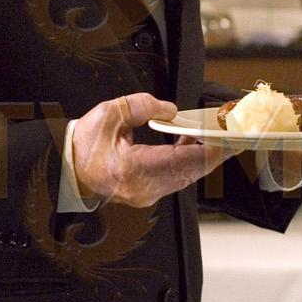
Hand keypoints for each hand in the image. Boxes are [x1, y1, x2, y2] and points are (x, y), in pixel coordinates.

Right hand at [71, 93, 242, 207]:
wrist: (67, 170)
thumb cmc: (83, 146)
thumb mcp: (109, 114)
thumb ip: (142, 106)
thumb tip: (170, 109)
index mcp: (135, 169)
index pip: (187, 160)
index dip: (214, 148)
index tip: (232, 137)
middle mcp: (145, 188)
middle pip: (193, 170)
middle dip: (216, 150)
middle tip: (234, 132)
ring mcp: (147, 194)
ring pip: (188, 175)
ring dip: (203, 154)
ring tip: (214, 132)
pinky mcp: (148, 193)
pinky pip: (177, 177)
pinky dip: (189, 160)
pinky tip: (190, 142)